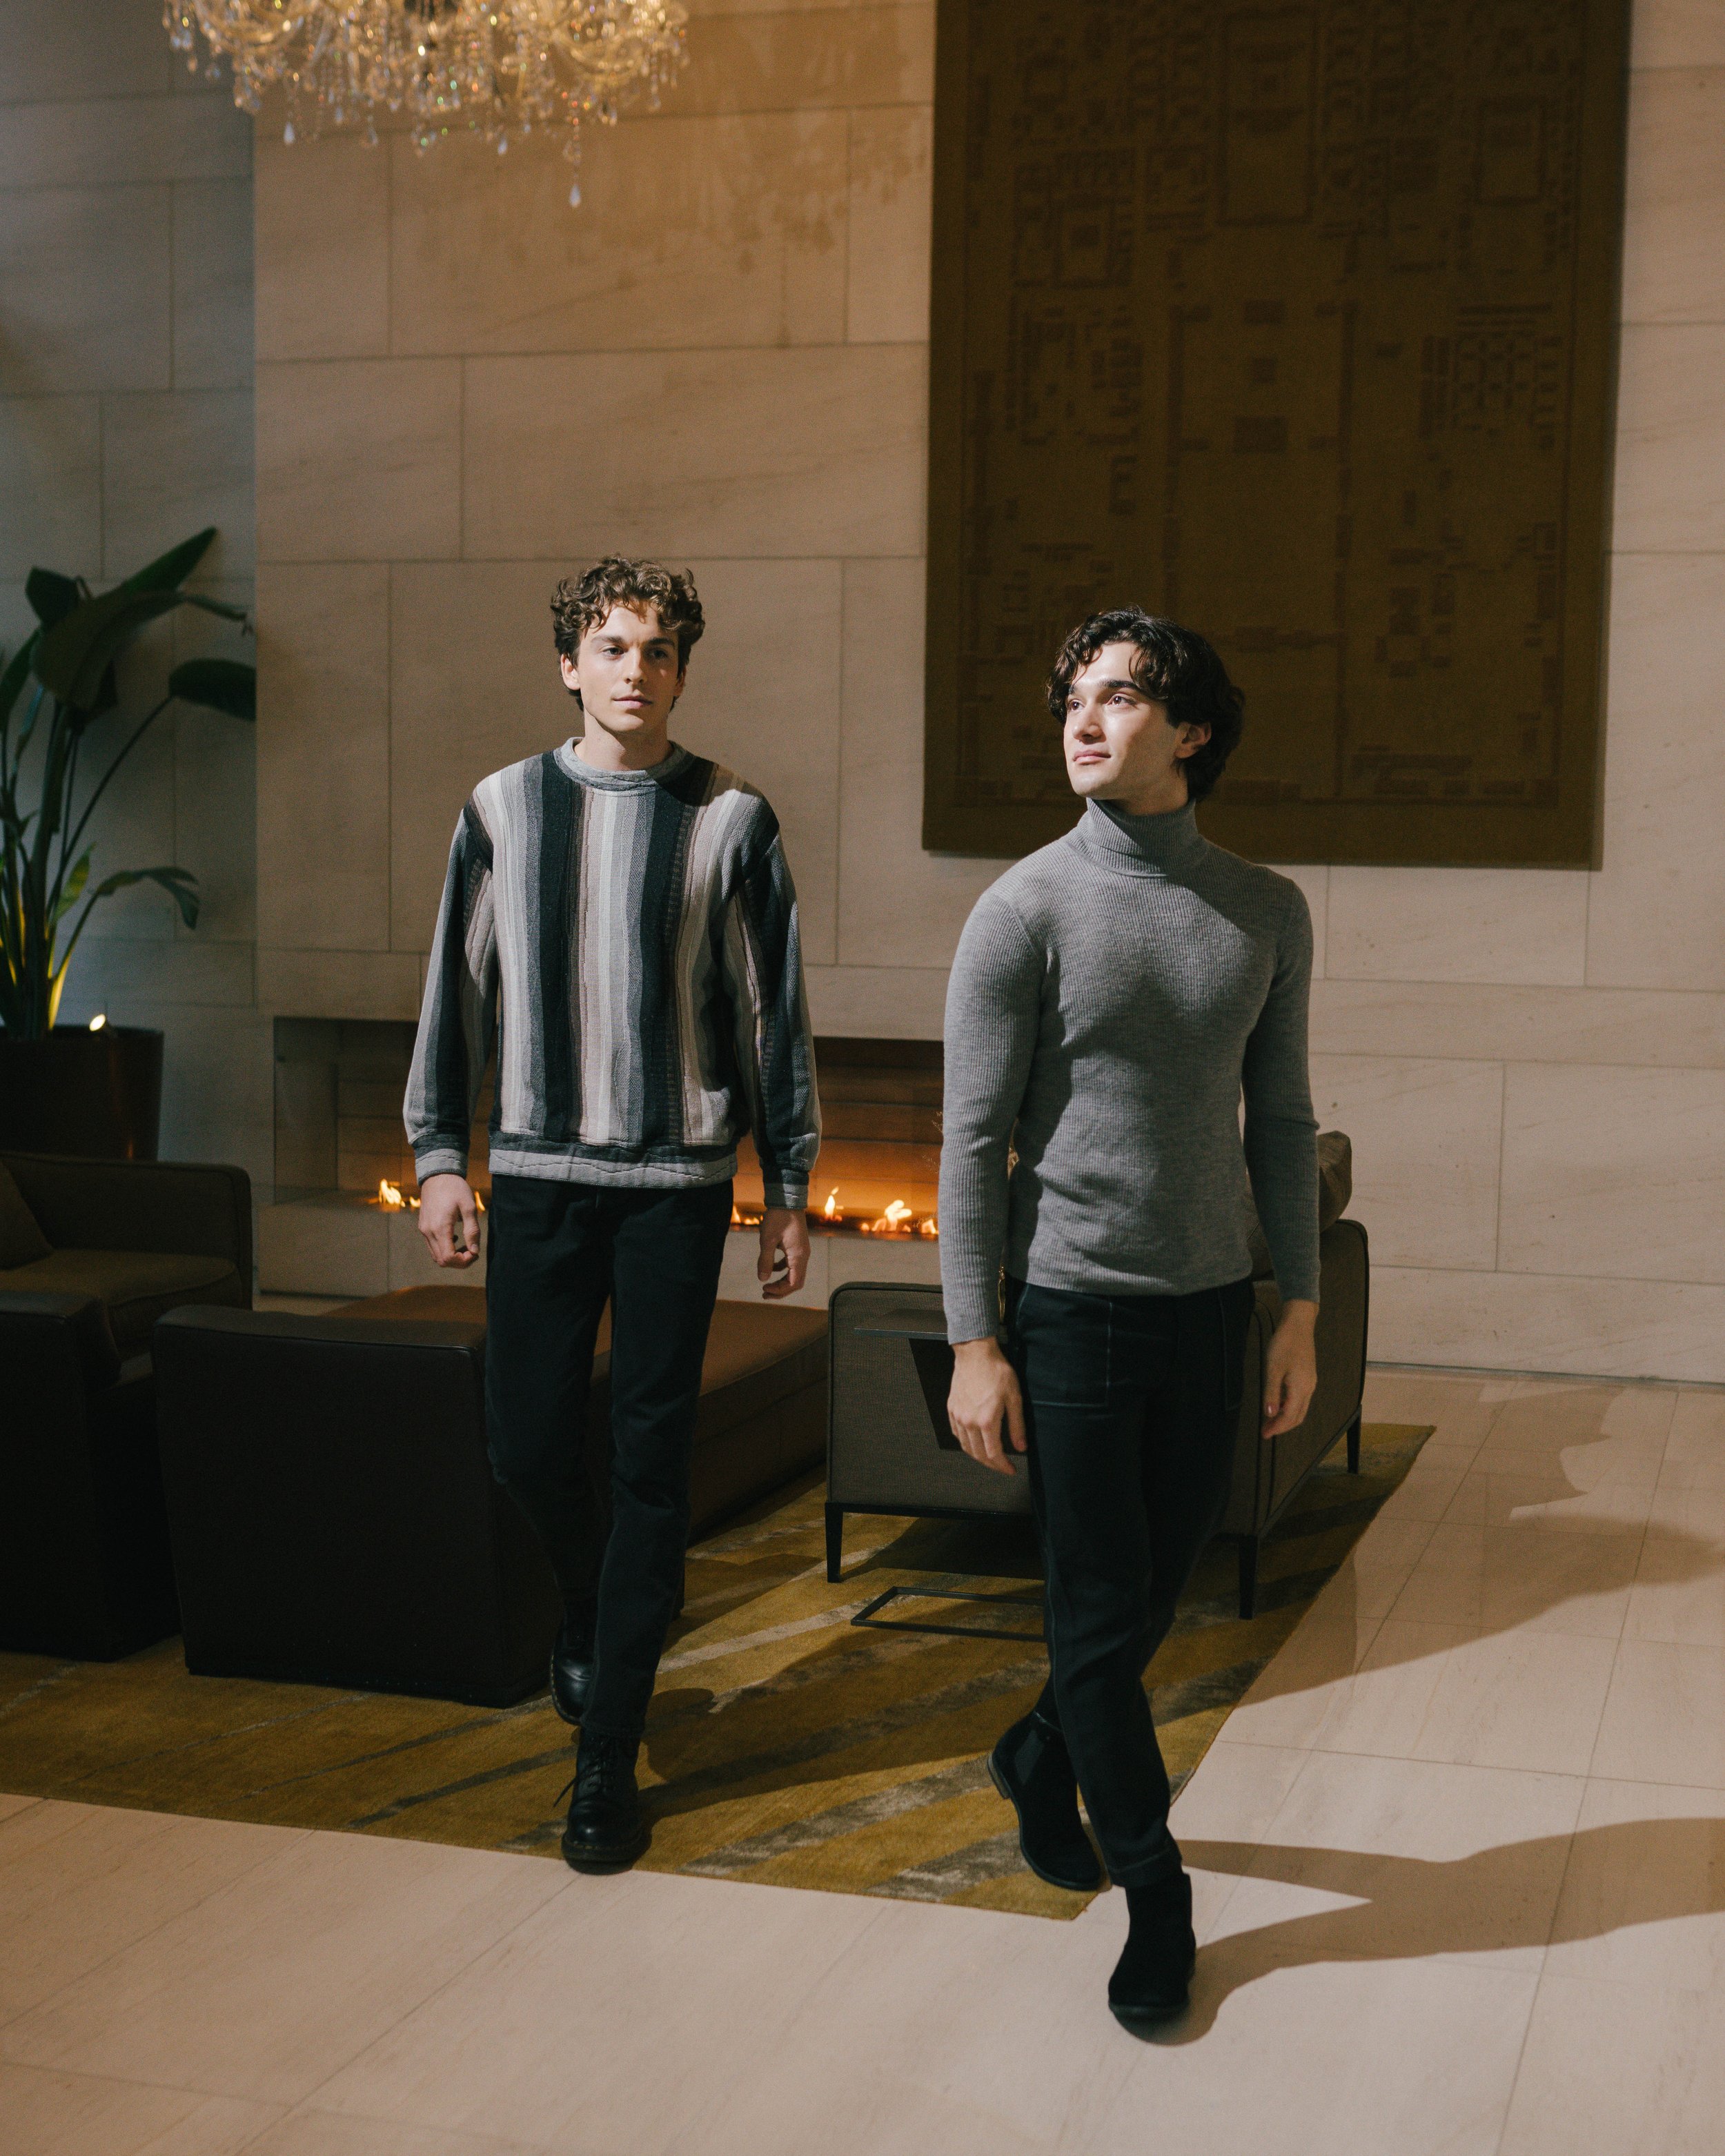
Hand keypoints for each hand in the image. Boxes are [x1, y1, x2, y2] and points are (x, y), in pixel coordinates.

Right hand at [418, 1174, 481, 1268]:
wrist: (438, 1175)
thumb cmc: (455, 1188)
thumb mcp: (469, 1207)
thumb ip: (472, 1230)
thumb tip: (475, 1251)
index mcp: (440, 1227)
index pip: (448, 1258)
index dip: (463, 1262)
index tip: (475, 1253)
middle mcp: (428, 1231)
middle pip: (441, 1261)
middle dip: (459, 1262)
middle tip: (473, 1251)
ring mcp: (424, 1230)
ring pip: (436, 1256)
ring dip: (452, 1257)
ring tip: (466, 1246)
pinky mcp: (423, 1227)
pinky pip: (432, 1247)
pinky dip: (444, 1249)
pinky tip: (456, 1239)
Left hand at [757, 1206, 809, 1297]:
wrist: (787, 1199)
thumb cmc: (778, 1218)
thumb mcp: (767, 1240)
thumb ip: (765, 1261)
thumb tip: (762, 1279)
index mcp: (798, 1256)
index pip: (794, 1283)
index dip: (780, 1291)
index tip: (764, 1288)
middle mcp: (803, 1256)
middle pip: (796, 1281)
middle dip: (781, 1290)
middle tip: (764, 1294)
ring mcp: (801, 1251)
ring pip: (794, 1273)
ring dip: (781, 1282)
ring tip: (766, 1286)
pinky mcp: (797, 1246)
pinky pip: (791, 1264)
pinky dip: (782, 1270)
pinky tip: (770, 1269)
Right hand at [947, 1336, 1026, 1476]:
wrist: (975, 1353)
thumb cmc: (997, 1372)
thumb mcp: (1014, 1398)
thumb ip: (1017, 1425)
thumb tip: (1021, 1447)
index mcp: (986, 1421)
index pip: (994, 1454)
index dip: (1003, 1466)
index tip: (1011, 1470)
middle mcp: (969, 1422)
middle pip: (978, 1454)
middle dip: (992, 1464)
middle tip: (1002, 1466)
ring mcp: (958, 1416)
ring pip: (965, 1446)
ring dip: (978, 1456)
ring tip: (990, 1457)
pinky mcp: (951, 1409)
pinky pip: (956, 1433)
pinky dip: (965, 1443)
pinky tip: (973, 1442)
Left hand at [1262, 1299, 1317, 1438]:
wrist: (1298, 1325)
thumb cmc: (1284, 1344)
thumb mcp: (1273, 1369)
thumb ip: (1271, 1393)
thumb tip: (1269, 1414)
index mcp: (1301, 1388)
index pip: (1290, 1416)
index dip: (1277, 1428)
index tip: (1264, 1434)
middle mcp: (1309, 1388)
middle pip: (1298, 1416)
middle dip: (1282, 1426)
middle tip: (1266, 1431)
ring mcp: (1310, 1382)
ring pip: (1300, 1408)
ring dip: (1285, 1417)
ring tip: (1269, 1420)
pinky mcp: (1308, 1377)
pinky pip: (1300, 1399)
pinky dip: (1289, 1406)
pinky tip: (1277, 1403)